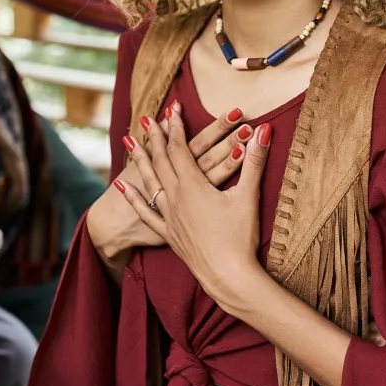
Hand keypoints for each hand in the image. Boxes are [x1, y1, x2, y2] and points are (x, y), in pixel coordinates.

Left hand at [87, 107, 254, 273]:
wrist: (228, 277)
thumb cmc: (240, 237)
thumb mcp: (249, 195)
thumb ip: (255, 161)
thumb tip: (263, 130)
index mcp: (193, 186)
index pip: (180, 149)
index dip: (176, 127)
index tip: (172, 108)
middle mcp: (176, 198)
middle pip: (161, 161)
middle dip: (155, 137)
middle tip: (148, 117)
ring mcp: (169, 216)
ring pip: (150, 181)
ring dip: (140, 159)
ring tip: (129, 140)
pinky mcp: (168, 233)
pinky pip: (145, 211)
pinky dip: (132, 196)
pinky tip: (122, 186)